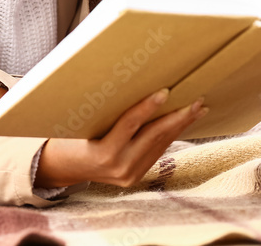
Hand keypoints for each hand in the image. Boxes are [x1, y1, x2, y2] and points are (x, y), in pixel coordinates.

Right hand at [34, 89, 207, 188]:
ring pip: (161, 144)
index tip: (165, 91)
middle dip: (178, 117)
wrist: (63, 168)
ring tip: (198, 109)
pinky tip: (182, 123)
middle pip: (154, 136)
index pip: (130, 125)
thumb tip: (130, 83)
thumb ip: (107, 112)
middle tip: (197, 100)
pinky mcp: (136, 177)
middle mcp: (120, 167)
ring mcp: (130, 175)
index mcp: (104, 153)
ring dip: (180, 126)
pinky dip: (170, 135)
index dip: (147, 107)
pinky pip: (157, 152)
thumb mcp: (83, 124)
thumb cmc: (70, 138)